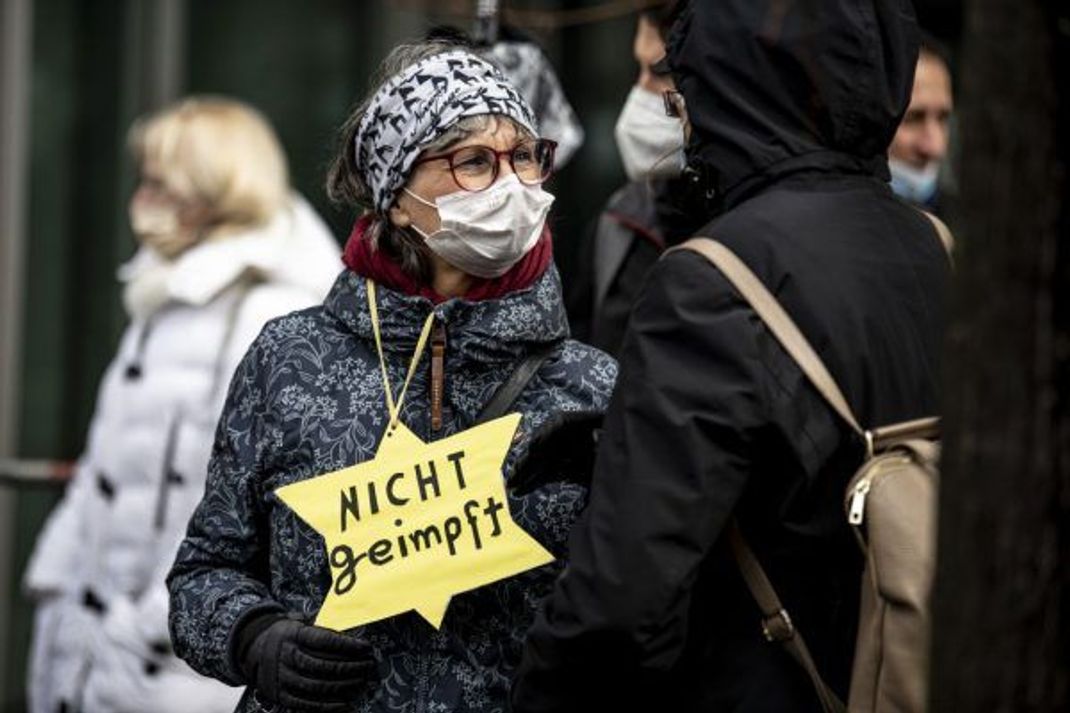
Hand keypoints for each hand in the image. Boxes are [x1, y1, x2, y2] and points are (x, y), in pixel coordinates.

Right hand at [239, 617, 376, 711]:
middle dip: (350, 667)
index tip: (366, 647)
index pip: (324, 641)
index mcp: (293, 635)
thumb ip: (320, 627)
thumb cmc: (287, 635)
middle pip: (323, 665)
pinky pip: (307, 704)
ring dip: (343, 686)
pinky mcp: (280, 695)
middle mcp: (287, 656)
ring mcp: (283, 677)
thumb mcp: (298, 623)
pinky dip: (328, 706)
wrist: (253, 649)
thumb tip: (350, 626)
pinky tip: (346, 703)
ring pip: (317, 686)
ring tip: (361, 682)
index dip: (348, 645)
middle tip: (369, 665)